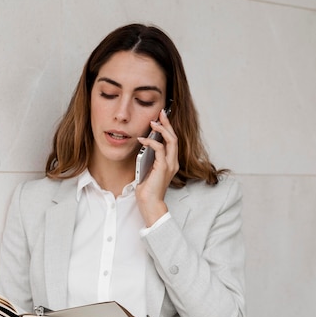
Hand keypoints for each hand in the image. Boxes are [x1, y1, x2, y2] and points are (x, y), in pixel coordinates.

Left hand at [135, 108, 178, 225]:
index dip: (167, 128)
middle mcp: (173, 162)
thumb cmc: (147, 190)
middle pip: (174, 137)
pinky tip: (142, 139)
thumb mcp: (147, 170)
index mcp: (170, 163)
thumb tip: (143, 146)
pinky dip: (150, 142)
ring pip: (171, 140)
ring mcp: (170, 165)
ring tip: (152, 123)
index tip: (160, 118)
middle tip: (160, 113)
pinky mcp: (163, 167)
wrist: (150, 203)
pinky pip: (159, 149)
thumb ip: (148, 159)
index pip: (172, 141)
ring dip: (161, 129)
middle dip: (167, 123)